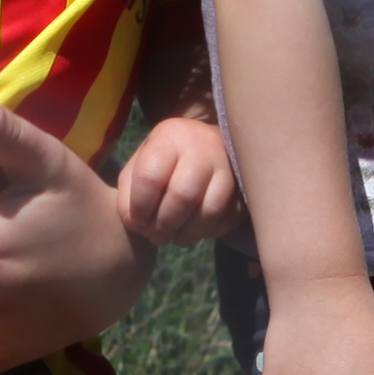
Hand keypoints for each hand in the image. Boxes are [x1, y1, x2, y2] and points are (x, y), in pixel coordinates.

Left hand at [117, 111, 239, 246]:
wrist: (207, 143)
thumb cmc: (166, 158)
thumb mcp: (140, 164)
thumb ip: (129, 193)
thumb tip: (135, 224)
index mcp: (170, 137)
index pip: (150, 176)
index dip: (140, 207)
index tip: (137, 222)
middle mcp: (203, 146)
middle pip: (182, 195)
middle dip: (164, 225)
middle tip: (156, 237)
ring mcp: (228, 166)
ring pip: (209, 210)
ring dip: (188, 233)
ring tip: (175, 237)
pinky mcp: (244, 186)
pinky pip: (228, 218)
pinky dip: (208, 232)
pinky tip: (195, 230)